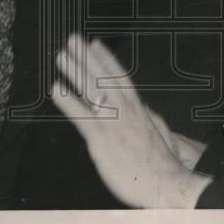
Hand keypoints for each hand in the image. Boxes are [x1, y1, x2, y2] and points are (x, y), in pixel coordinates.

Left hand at [52, 33, 212, 207]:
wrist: (167, 184)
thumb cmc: (163, 165)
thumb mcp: (160, 132)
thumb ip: (148, 117)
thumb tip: (142, 107)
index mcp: (138, 108)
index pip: (120, 76)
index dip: (106, 59)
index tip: (95, 44)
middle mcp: (125, 110)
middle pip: (103, 76)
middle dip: (87, 57)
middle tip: (73, 40)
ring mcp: (112, 122)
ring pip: (92, 89)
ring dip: (75, 71)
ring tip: (62, 56)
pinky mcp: (102, 139)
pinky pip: (81, 116)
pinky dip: (68, 101)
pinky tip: (57, 90)